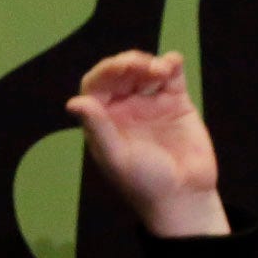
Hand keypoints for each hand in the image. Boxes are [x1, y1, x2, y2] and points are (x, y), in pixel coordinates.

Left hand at [69, 50, 226, 238]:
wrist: (184, 195)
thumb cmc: (144, 183)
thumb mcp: (116, 157)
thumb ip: (98, 128)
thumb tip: (74, 102)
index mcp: (103, 121)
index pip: (96, 87)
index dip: (105, 72)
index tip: (119, 69)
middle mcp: (124, 109)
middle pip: (120, 74)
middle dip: (128, 64)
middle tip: (142, 67)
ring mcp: (150, 104)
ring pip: (144, 71)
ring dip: (149, 63)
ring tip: (160, 71)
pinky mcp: (176, 103)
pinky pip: (171, 76)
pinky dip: (171, 63)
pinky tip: (172, 62)